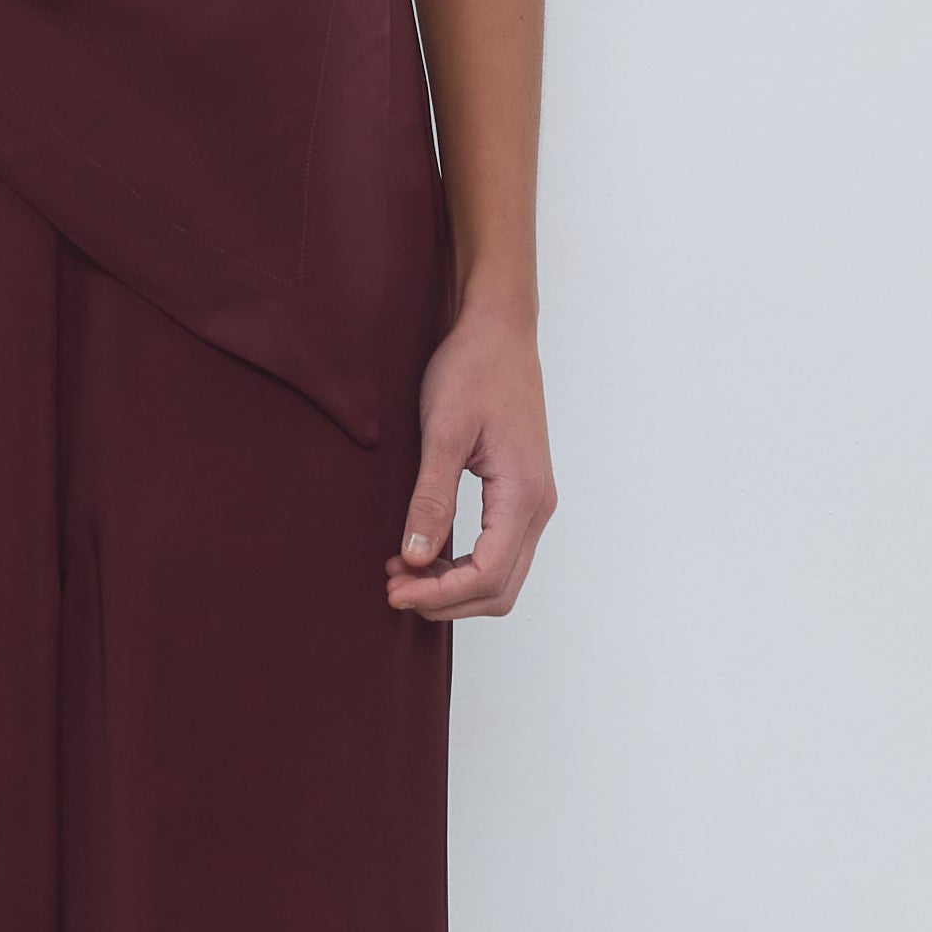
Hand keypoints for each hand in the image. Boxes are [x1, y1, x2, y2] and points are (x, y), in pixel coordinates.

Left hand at [386, 302, 554, 622]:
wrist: (498, 331)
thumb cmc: (471, 370)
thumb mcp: (442, 432)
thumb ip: (431, 498)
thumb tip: (417, 559)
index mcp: (522, 493)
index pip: (487, 575)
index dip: (439, 595)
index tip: (393, 591)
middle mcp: (539, 505)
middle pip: (499, 588)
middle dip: (445, 599)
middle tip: (392, 587)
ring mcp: (534, 501)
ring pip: (501, 576)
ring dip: (453, 585)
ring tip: (401, 570)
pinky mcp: (522, 494)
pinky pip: (499, 551)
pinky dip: (462, 564)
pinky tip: (423, 551)